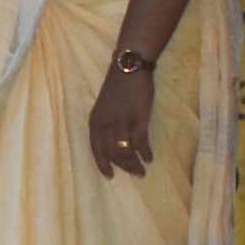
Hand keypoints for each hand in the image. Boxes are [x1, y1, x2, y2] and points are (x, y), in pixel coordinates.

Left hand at [87, 55, 158, 179]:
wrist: (129, 68)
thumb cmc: (117, 87)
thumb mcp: (104, 108)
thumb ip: (106, 126)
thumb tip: (114, 146)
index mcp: (95, 121)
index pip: (96, 149)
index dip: (102, 164)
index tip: (110, 176)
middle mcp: (106, 124)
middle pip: (112, 153)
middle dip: (123, 167)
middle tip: (135, 174)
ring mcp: (122, 121)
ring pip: (125, 151)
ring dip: (134, 164)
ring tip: (142, 171)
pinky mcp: (138, 118)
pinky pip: (141, 142)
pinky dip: (145, 153)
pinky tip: (149, 158)